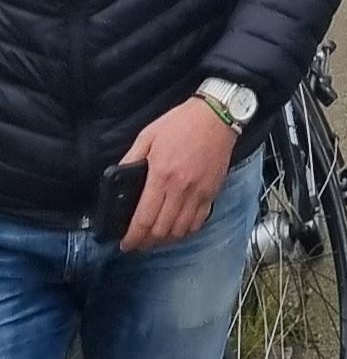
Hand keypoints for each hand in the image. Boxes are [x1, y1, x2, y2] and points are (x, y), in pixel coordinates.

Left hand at [119, 97, 237, 250]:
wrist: (217, 115)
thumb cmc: (182, 122)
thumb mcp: (148, 135)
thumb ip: (131, 158)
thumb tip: (118, 178)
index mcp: (161, 175)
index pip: (144, 218)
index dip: (132, 237)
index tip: (126, 243)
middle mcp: (180, 188)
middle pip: (160, 231)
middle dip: (145, 243)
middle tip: (137, 243)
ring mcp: (198, 192)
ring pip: (179, 231)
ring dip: (165, 241)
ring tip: (155, 239)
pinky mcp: (212, 192)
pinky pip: (198, 222)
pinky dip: (186, 232)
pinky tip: (177, 229)